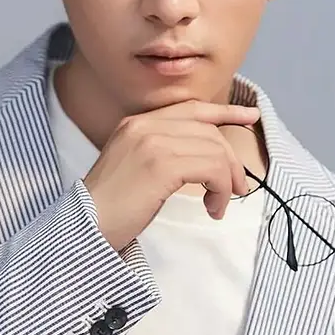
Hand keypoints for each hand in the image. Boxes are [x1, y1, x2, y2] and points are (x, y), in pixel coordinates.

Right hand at [83, 99, 259, 251]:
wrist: (85, 226)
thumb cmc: (110, 206)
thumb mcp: (134, 166)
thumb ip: (162, 151)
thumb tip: (205, 158)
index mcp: (136, 123)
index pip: (191, 108)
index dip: (225, 111)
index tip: (250, 116)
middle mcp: (144, 126)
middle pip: (209, 131)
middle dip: (230, 159)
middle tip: (238, 188)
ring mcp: (152, 142)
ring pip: (214, 150)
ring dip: (226, 180)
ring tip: (219, 204)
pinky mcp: (161, 164)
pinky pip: (212, 168)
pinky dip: (220, 189)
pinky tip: (212, 207)